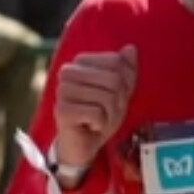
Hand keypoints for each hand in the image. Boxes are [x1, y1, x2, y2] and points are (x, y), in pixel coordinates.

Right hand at [53, 47, 137, 169]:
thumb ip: (126, 71)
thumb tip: (131, 48)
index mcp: (80, 62)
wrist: (83, 145)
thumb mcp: (119, 93)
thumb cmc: (100, 116)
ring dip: (110, 116)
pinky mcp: (63, 110)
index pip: (117, 62)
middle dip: (117, 102)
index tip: (112, 98)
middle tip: (105, 113)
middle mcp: (68, 72)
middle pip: (114, 80)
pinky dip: (101, 125)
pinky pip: (97, 114)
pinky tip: (90, 127)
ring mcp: (63, 90)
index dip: (123, 84)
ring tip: (98, 121)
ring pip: (107, 98)